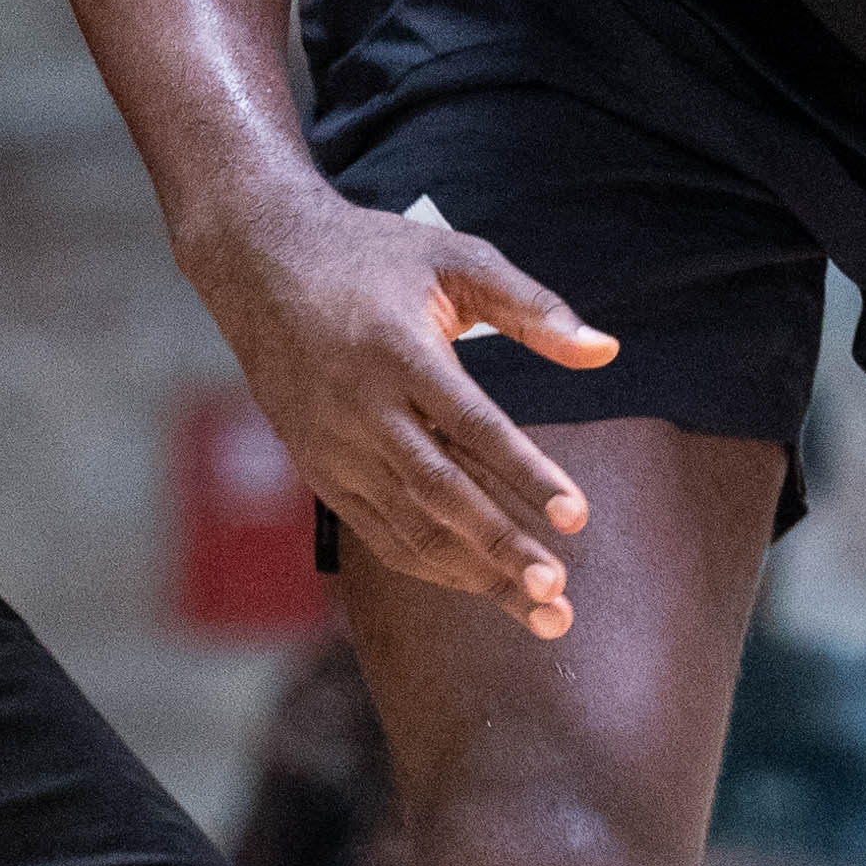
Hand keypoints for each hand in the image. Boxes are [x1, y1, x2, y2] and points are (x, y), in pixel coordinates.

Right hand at [216, 193, 617, 636]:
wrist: (259, 263)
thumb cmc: (372, 256)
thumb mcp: (455, 258)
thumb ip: (533, 307)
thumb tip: (607, 351)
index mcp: (398, 349)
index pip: (472, 425)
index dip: (526, 474)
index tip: (576, 517)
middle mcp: (360, 406)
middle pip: (439, 491)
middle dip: (500, 546)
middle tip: (556, 590)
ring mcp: (333, 445)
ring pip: (408, 525)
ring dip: (475, 573)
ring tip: (540, 609)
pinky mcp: (317, 469)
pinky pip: (378, 532)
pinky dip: (431, 564)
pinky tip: (481, 584)